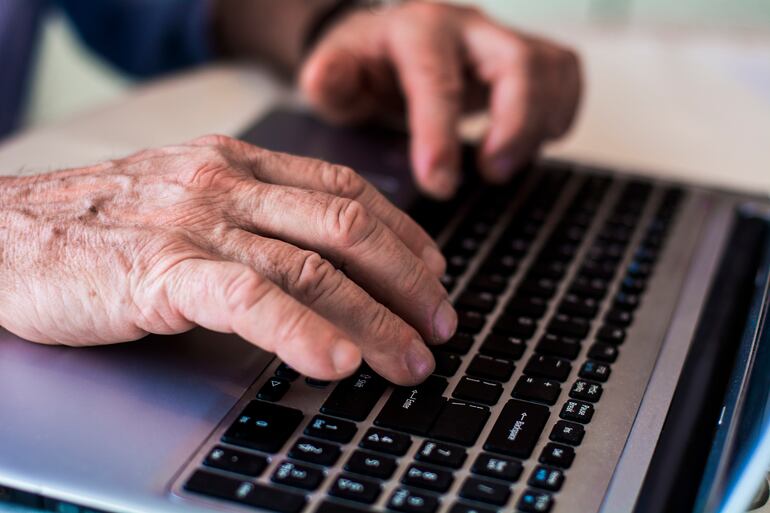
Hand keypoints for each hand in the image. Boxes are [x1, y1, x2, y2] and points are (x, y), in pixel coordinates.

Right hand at [0, 135, 455, 384]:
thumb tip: (322, 256)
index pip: (346, 189)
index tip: (434, 274)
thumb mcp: (188, 198)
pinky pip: (251, 299)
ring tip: (408, 360)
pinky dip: (302, 332)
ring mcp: (196, 223)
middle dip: (407, 281)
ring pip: (313, 267)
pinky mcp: (161, 271)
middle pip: (347, 226)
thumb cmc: (98, 224)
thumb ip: (253, 215)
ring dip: (374, 320)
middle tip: (439, 326)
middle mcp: (227, 183)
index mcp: (238, 162)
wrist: (1, 232)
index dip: (402, 235)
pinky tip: (336, 362)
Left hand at [300, 1, 580, 197]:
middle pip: (517, 63)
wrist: (389, 48)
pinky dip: (561, 112)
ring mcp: (501, 39)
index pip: (437, 80)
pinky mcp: (526, 55)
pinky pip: (566, 74)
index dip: (441, 134)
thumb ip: (328, 79)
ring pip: (550, 69)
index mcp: (415, 30)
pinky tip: (530, 142)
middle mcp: (467, 27)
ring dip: (538, 125)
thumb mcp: (335, 75)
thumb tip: (323, 77)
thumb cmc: (365, 68)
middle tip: (491, 174)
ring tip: (502, 165)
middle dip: (514, 125)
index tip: (439, 184)